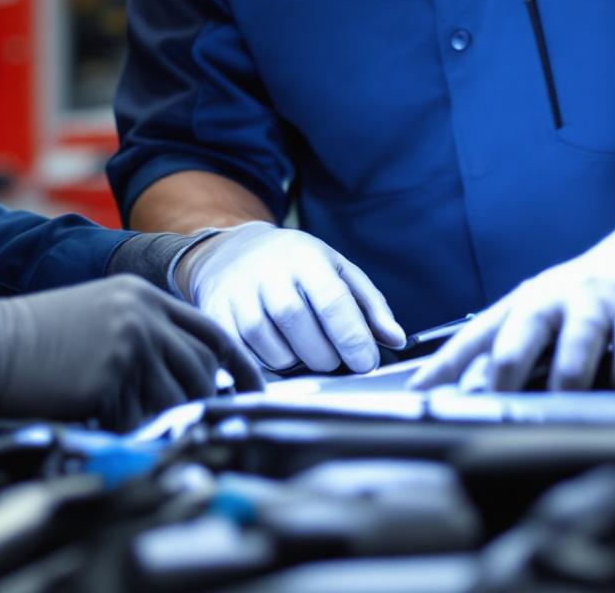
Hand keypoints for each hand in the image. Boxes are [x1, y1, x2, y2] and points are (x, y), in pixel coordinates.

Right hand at [0, 275, 263, 427]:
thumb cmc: (39, 340)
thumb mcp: (101, 317)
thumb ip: (148, 335)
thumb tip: (194, 377)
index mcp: (143, 296)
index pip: (210, 331)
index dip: (239, 364)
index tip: (254, 390)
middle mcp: (143, 316)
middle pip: (201, 369)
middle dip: (200, 400)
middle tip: (188, 420)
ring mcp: (128, 346)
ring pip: (173, 399)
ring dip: (156, 416)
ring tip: (126, 413)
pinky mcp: (110, 379)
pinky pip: (137, 419)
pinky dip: (126, 428)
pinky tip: (101, 419)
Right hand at [179, 223, 407, 373]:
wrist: (230, 251)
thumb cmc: (293, 263)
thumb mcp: (336, 269)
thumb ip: (369, 304)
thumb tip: (396, 339)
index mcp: (305, 258)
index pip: (332, 303)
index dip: (353, 339)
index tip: (367, 362)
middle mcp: (268, 274)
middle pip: (302, 330)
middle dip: (326, 356)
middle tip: (335, 358)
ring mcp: (239, 296)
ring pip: (274, 350)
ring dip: (297, 362)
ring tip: (304, 349)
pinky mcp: (218, 317)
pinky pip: (249, 357)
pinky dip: (269, 364)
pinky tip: (279, 350)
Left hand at [410, 204, 614, 391]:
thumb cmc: (591, 292)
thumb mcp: (548, 310)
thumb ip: (514, 348)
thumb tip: (473, 394)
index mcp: (527, 303)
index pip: (474, 339)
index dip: (443, 369)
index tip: (417, 396)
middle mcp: (558, 300)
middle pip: (519, 341)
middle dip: (504, 379)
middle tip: (498, 410)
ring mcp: (600, 305)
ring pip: (576, 356)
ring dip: (569, 387)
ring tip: (570, 410)